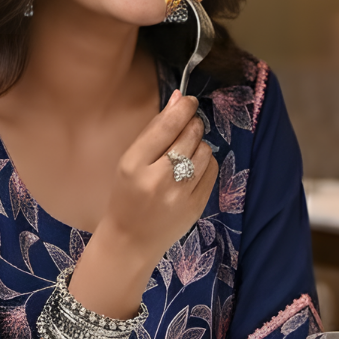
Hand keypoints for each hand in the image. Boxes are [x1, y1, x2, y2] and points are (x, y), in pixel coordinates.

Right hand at [90, 91, 216, 283]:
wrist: (130, 240)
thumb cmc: (126, 196)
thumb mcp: (129, 162)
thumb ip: (154, 130)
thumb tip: (178, 97)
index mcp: (134, 164)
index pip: (167, 125)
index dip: (183, 107)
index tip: (188, 100)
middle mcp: (158, 179)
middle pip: (190, 134)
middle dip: (192, 123)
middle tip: (188, 125)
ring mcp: (180, 194)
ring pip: (205, 150)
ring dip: (199, 144)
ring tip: (187, 150)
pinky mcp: (196, 206)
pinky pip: (212, 169)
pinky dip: (206, 162)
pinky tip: (193, 167)